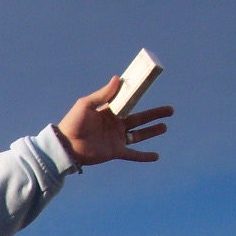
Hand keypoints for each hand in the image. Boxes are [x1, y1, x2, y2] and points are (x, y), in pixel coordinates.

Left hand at [56, 77, 172, 165]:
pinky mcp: (115, 151)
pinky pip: (133, 154)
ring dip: (152, 131)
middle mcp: (115, 125)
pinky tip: (156, 156)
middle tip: (170, 110)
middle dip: (155, 114)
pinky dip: (144, 156)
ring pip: (139, 135)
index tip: (152, 90)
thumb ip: (103, 94)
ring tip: (165, 126)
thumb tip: (117, 78)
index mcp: (109, 112)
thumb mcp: (86, 104)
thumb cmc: (72, 123)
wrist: (66, 145)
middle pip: (140, 118)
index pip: (129, 103)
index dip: (140, 97)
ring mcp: (116, 138)